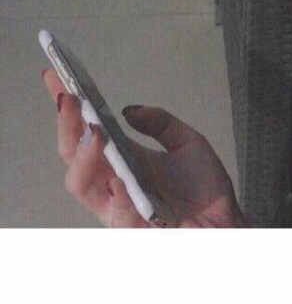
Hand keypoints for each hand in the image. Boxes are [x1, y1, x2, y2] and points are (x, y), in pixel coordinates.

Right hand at [42, 68, 245, 227]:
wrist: (225, 222)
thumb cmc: (204, 188)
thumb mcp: (187, 142)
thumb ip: (160, 123)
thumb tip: (128, 110)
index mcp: (121, 160)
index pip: (84, 131)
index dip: (68, 107)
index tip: (55, 76)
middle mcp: (111, 182)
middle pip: (72, 154)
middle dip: (67, 124)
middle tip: (70, 97)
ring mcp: (117, 205)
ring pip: (81, 182)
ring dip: (84, 154)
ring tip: (95, 130)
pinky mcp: (132, 227)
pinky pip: (117, 210)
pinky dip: (116, 191)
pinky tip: (118, 175)